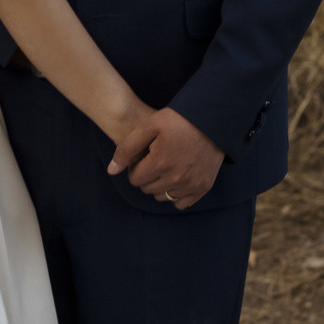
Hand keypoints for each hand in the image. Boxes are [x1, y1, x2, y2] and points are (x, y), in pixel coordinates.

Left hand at [107, 108, 223, 209]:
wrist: (212, 120)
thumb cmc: (178, 120)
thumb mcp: (149, 126)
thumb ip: (127, 148)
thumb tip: (112, 171)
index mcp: (160, 163)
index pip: (134, 179)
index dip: (136, 166)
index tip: (145, 155)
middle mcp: (175, 178)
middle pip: (147, 188)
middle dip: (147, 175)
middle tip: (156, 159)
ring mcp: (191, 185)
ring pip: (162, 196)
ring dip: (160, 185)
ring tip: (167, 166)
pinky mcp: (203, 187)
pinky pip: (180, 203)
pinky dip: (176, 194)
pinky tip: (177, 178)